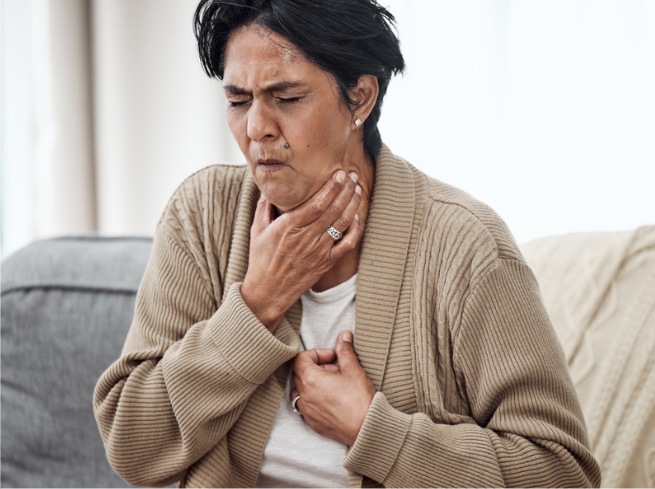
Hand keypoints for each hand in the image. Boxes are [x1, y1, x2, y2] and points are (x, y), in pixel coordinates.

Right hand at [241, 171, 362, 331]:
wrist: (268, 292)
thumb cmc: (261, 260)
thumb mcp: (256, 231)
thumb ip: (264, 208)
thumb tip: (268, 189)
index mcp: (288, 227)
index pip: (316, 203)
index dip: (331, 187)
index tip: (338, 174)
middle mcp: (306, 238)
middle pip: (333, 209)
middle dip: (345, 189)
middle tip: (351, 175)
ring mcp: (318, 251)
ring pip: (342, 223)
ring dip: (352, 204)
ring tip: (357, 189)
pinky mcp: (326, 263)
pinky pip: (347, 244)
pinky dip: (355, 229)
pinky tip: (357, 216)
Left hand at [290, 331, 375, 445]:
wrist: (367, 429)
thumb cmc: (360, 400)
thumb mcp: (354, 370)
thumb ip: (345, 351)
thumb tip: (343, 335)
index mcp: (311, 380)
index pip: (300, 358)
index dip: (316, 353)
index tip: (333, 357)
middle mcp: (304, 396)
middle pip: (299, 373)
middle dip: (317, 367)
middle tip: (336, 369)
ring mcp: (307, 411)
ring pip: (301, 390)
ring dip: (313, 383)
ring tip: (333, 385)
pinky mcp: (312, 423)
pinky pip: (305, 406)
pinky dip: (314, 399)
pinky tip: (332, 399)